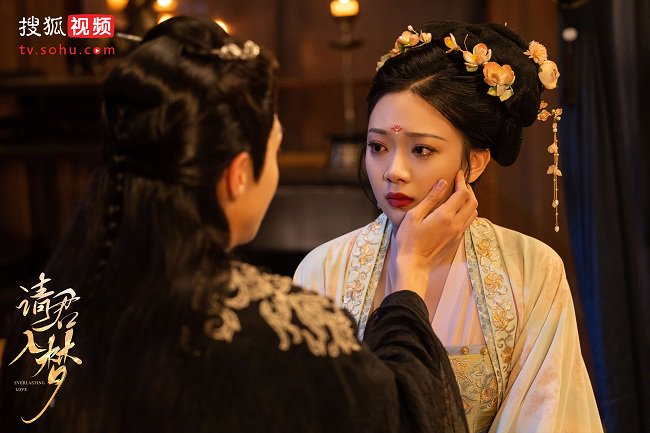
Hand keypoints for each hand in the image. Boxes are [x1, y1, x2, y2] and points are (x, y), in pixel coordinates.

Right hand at [392, 170, 477, 297]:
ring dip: (470, 201)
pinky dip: (466, 212)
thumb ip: (431, 199)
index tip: (458, 174)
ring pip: (473, 213)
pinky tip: (455, 211)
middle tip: (460, 183)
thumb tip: (443, 183)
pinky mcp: (457, 241)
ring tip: (460, 195)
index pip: (462, 193)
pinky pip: (468, 223)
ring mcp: (458, 234)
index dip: (462, 181)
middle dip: (469, 189)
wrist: (414, 265)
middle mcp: (456, 224)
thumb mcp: (414, 216)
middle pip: (473, 202)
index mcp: (445, 216)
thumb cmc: (409, 241)